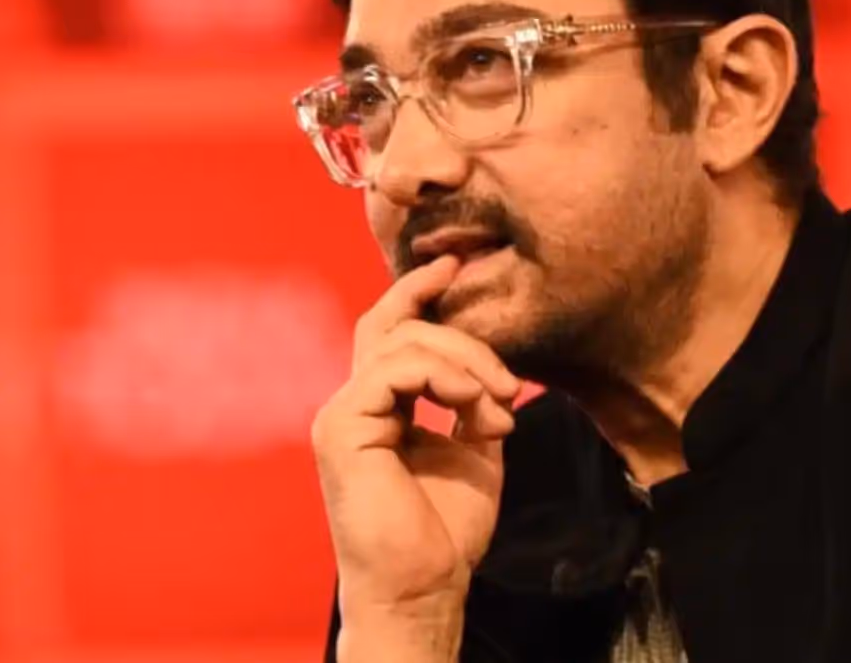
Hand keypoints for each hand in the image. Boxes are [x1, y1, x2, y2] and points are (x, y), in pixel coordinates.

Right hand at [312, 255, 520, 656]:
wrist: (426, 586)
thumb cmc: (446, 531)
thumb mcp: (474, 451)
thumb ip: (472, 404)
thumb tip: (490, 370)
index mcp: (380, 407)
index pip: (390, 330)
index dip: (418, 291)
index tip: (457, 263)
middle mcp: (353, 404)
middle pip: (394, 325)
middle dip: (454, 325)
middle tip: (510, 377)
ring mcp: (341, 414)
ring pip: (402, 343)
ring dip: (466, 364)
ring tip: (501, 406)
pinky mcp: (340, 428)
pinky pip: (393, 370)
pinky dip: (445, 378)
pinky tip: (475, 408)